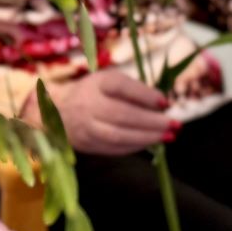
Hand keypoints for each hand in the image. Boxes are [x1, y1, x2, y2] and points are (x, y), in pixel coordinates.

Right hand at [45, 71, 173, 155]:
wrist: (57, 111)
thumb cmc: (94, 93)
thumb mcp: (109, 82)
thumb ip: (135, 90)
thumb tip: (163, 104)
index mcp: (96, 83)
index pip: (121, 86)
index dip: (144, 95)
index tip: (165, 102)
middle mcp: (88, 104)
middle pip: (122, 114)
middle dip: (152, 121)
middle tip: (175, 125)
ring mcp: (85, 126)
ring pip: (118, 135)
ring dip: (146, 138)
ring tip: (167, 136)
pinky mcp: (86, 144)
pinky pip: (114, 148)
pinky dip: (135, 146)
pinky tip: (150, 142)